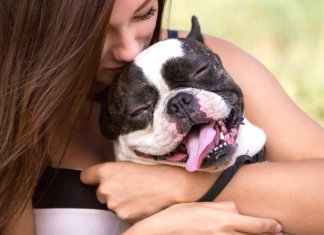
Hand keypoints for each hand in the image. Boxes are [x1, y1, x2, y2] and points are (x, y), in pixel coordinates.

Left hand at [81, 161, 216, 220]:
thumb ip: (114, 171)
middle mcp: (106, 188)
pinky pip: (122, 214)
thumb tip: (107, 178)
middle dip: (111, 191)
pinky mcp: (124, 216)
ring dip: (121, 202)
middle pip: (100, 193)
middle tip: (130, 187)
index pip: (86, 176)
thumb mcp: (131, 163)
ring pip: (112, 205)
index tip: (96, 179)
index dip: (92, 178)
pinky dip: (130, 210)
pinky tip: (142, 203)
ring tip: (139, 194)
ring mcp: (114, 204)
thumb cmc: (156, 169)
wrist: (174, 184)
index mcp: (106, 171)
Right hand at [123, 201, 282, 234]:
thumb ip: (223, 207)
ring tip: (255, 234)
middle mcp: (225, 234)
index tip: (278, 226)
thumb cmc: (180, 215)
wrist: (163, 231)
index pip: (255, 225)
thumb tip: (237, 209)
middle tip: (277, 233)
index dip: (269, 226)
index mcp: (224, 219)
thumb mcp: (202, 205)